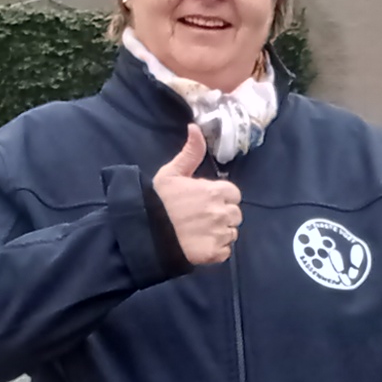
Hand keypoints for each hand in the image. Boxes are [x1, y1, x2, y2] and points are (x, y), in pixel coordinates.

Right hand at [153, 126, 239, 264]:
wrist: (146, 232)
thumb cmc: (158, 200)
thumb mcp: (172, 172)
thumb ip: (190, 152)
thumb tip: (195, 127)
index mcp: (215, 191)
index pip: (233, 194)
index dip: (222, 197)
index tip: (207, 201)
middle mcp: (221, 212)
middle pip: (235, 214)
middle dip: (223, 215)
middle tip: (202, 217)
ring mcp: (219, 234)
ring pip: (231, 233)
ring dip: (220, 232)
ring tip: (200, 232)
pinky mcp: (214, 253)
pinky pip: (225, 252)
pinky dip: (216, 250)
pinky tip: (200, 244)